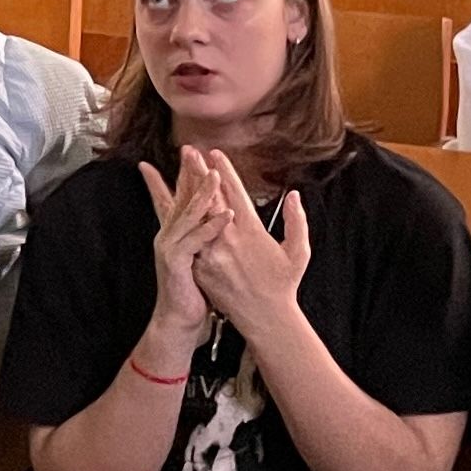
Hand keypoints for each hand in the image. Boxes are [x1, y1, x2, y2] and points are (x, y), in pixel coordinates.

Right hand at [135, 158, 216, 346]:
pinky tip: (226, 214)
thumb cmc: (195, 292)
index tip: (184, 154)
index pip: (177, 196)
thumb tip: (220, 217)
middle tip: (190, 150)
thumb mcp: (201, 259)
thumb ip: (206, 237)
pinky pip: (196, 239)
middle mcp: (170, 235)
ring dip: (202, 193)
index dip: (181, 175)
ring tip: (215, 175)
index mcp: (178, 233)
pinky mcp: (176, 261)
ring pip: (188, 214)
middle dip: (186, 172)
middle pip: (179, 197)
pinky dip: (211, 225)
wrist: (180, 320)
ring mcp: (171, 246)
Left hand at [185, 149, 312, 333]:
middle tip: (188, 152)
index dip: (224, 172)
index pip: (235, 194)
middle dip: (199, 174)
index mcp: (253, 231)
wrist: (265, 318)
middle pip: (210, 199)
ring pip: (196, 215)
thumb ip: (297, 222)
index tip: (214, 154)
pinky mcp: (202, 267)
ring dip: (187, 191)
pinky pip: (189, 239)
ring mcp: (212, 253)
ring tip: (177, 172)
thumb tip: (294, 196)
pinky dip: (181, 220)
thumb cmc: (284, 285)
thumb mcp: (299, 252)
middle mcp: (229, 239)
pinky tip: (172, 205)